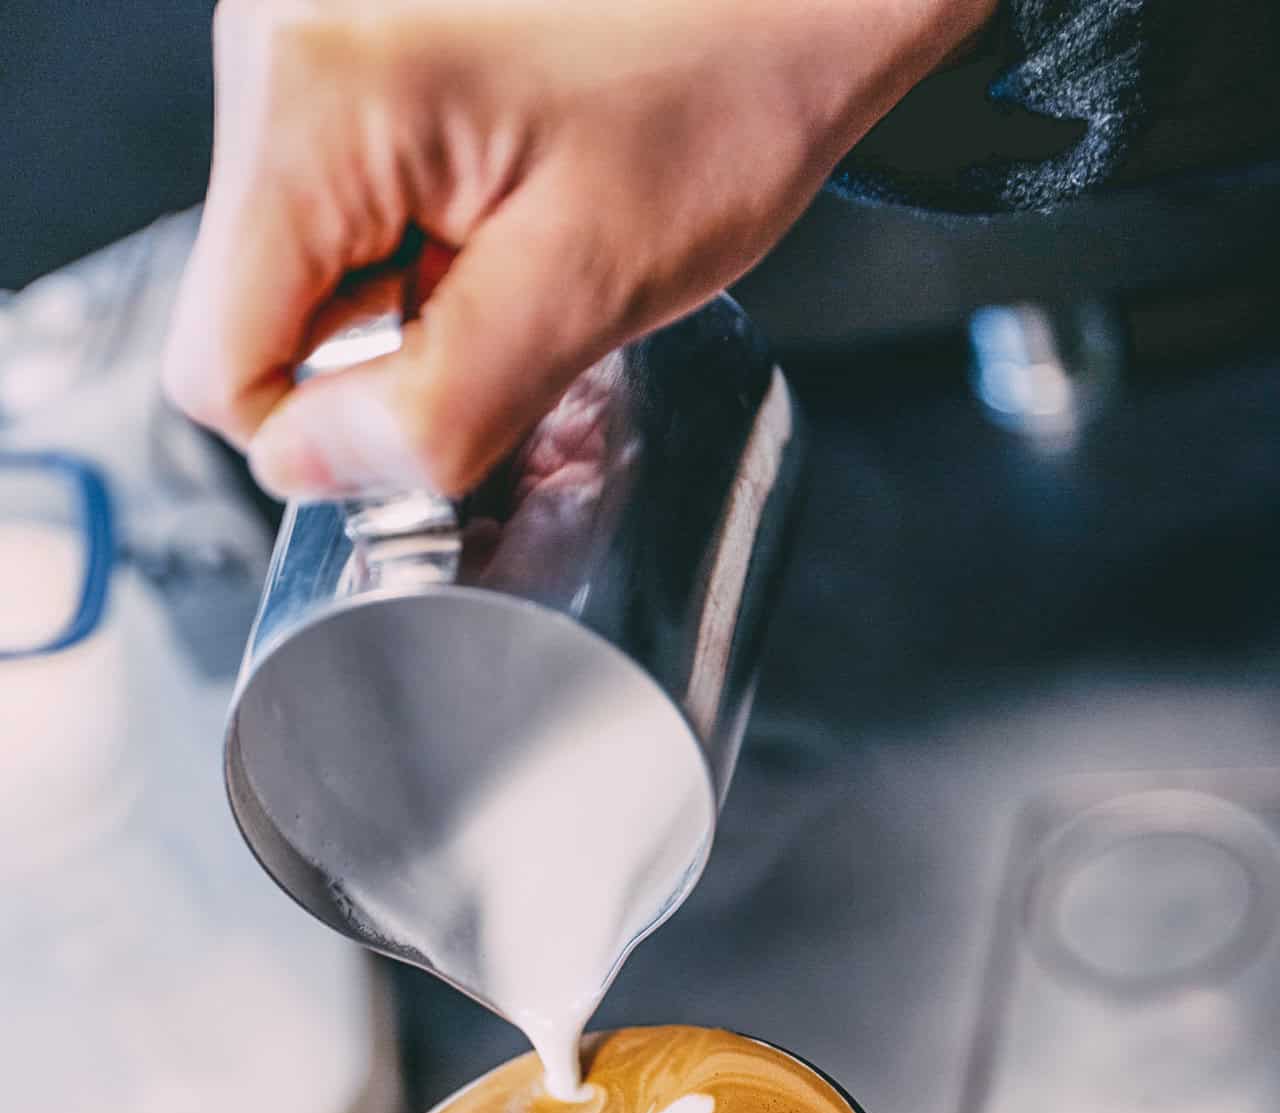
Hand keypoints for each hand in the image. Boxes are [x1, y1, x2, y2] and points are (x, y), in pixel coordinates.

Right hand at [163, 0, 992, 496]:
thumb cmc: (728, 78)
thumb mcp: (587, 287)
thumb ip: (438, 409)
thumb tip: (314, 470)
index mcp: (313, 94)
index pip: (217, 365)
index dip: (327, 432)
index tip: (439, 409)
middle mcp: (274, 38)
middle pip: (252, 311)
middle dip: (377, 351)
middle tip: (508, 305)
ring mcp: (302, 27)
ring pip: (293, 262)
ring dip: (403, 294)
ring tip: (519, 236)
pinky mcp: (344, 32)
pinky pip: (333, 198)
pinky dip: (412, 236)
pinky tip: (501, 200)